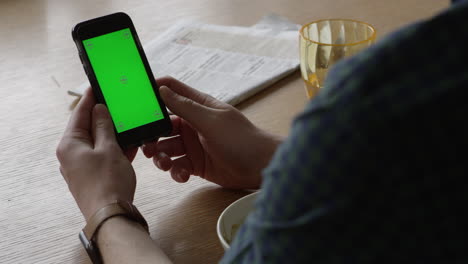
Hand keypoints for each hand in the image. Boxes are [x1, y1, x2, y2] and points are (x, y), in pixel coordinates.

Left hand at [56, 88, 137, 220]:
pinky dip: (114, 149)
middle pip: (87, 128)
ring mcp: (81, 167)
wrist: (111, 215)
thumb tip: (99, 109)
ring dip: (112, 134)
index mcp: (69, 144)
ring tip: (126, 124)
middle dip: (103, 117)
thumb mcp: (109, 148)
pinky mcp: (92, 176)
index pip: (79, 114)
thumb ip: (104, 126)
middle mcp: (71, 155)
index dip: (90, 99)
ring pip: (97, 142)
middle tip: (116, 104)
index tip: (97, 86)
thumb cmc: (108, 182)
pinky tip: (130, 144)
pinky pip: (102, 156)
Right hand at [142, 77, 282, 188]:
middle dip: (152, 136)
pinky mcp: (196, 165)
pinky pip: (177, 166)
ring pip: (166, 149)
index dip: (154, 91)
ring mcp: (194, 146)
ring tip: (164, 164)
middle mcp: (193, 125)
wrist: (260, 167)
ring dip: (161, 157)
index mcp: (198, 107)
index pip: (172, 92)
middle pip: (162, 126)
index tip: (136, 99)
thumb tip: (162, 90)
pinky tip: (182, 175)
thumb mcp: (211, 120)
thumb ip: (185, 107)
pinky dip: (176, 172)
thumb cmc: (241, 138)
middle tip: (146, 145)